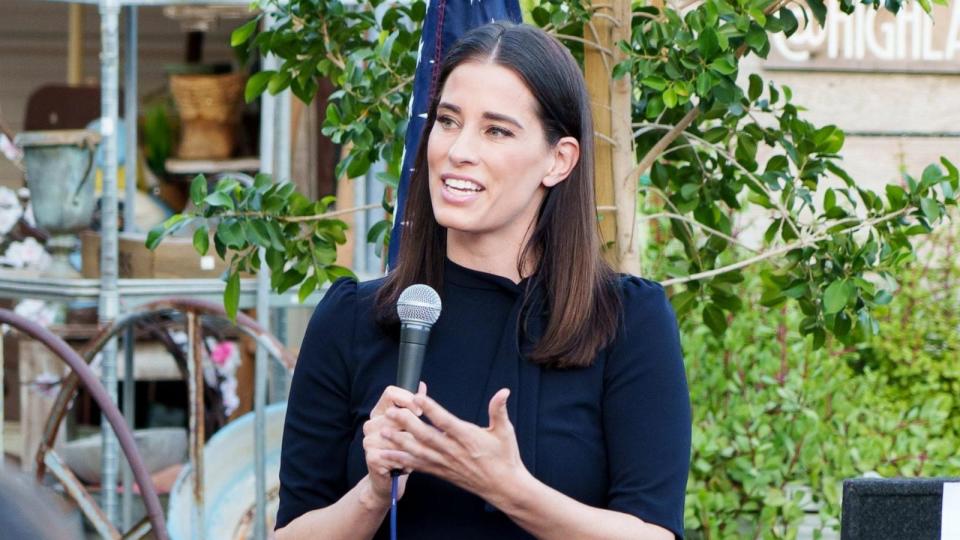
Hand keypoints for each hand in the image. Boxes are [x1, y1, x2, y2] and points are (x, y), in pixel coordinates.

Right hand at [361, 382, 425, 507]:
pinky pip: (396, 453)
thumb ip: (413, 405)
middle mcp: (371, 424)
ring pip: (398, 434)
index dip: (407, 398)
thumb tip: (422, 386)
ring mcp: (369, 440)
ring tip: (417, 452)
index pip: (390, 393)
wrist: (388, 480)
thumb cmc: (402, 449)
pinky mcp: (372, 457)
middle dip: (413, 425)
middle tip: (421, 437)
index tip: (420, 410)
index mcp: (379, 412)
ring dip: (412, 445)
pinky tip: (408, 464)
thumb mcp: (408, 426)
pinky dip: (407, 460)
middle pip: (396, 413)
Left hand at [381, 388, 526, 502]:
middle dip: (407, 423)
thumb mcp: (505, 431)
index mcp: (468, 438)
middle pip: (426, 436)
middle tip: (391, 412)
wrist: (503, 487)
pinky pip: (418, 466)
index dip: (431, 409)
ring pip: (418, 451)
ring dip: (399, 442)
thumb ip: (499, 410)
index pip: (446, 421)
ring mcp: (445, 463)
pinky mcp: (441, 472)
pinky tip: (387, 455)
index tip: (417, 397)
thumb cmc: (505, 457)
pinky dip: (401, 461)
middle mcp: (453, 451)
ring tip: (383, 431)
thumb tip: (504, 391)